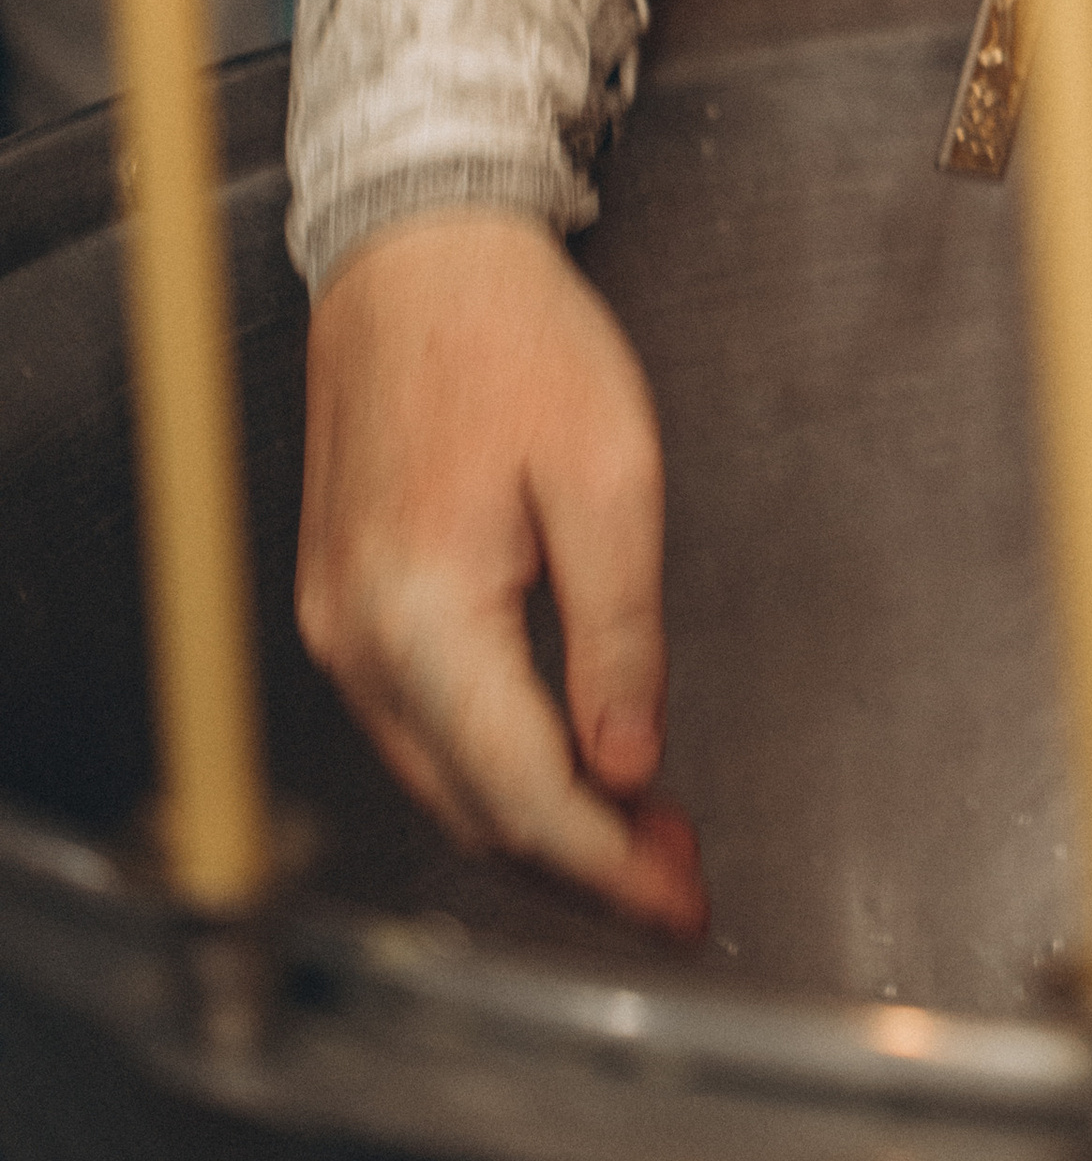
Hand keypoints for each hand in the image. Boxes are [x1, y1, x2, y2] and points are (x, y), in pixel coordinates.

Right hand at [296, 213, 706, 930]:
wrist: (420, 257)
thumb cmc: (514, 338)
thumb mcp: (611, 476)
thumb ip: (619, 635)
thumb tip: (630, 766)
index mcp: (424, 610)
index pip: (523, 793)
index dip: (612, 866)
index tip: (682, 902)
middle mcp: (359, 638)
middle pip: (475, 812)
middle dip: (584, 862)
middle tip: (682, 872)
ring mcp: (340, 628)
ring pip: (445, 782)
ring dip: (544, 819)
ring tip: (647, 823)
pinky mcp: (346, 608)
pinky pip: (424, 728)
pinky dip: (499, 763)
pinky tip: (572, 755)